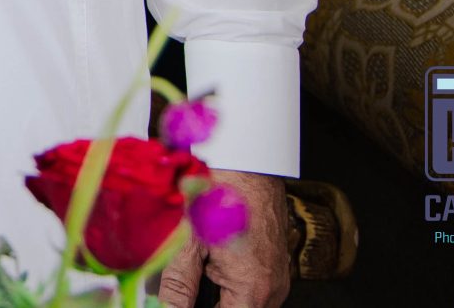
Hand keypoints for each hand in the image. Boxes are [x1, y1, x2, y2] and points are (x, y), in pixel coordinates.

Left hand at [158, 169, 291, 307]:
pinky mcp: (274, 265)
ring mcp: (276, 277)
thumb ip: (178, 285)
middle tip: (182, 284)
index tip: (177, 300)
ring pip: (243, 303)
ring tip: (197, 266)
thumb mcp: (189, 241)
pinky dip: (229, 283)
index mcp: (253, 289)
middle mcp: (273, 289)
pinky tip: (210, 261)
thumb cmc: (220, 190)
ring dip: (217, 295)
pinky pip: (251, 288)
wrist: (249, 158)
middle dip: (204, 302)